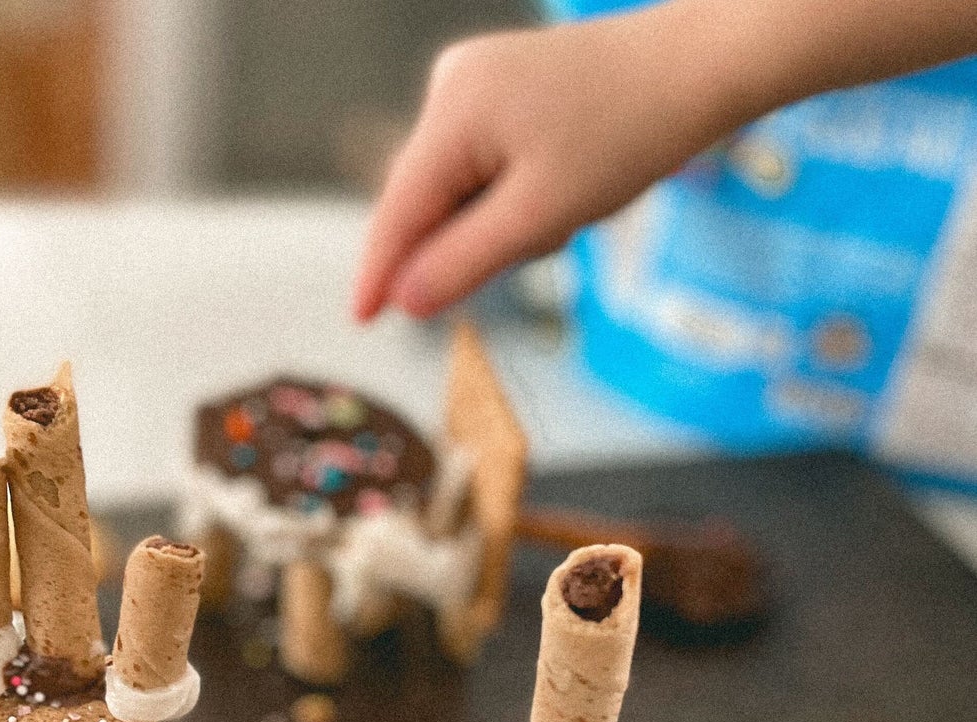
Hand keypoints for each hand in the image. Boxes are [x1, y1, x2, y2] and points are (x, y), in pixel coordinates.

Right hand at [353, 11, 732, 321]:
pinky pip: (479, 165)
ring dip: (496, 221)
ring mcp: (473, 80)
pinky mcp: (497, 86)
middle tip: (545, 237)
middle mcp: (451, 86)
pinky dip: (508, 195)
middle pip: (426, 198)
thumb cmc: (626, 137)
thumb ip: (462, 262)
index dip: (379, 271)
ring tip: (568, 209)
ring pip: (456, 187)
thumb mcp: (541, 217)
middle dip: (465, 241)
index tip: (360, 320)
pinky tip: (559, 188)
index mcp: (454, 111)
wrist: (697, 66)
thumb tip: (402, 301)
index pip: (398, 210)